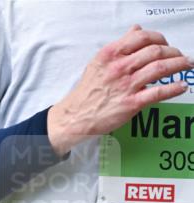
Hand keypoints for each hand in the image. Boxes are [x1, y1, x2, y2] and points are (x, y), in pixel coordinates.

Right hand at [47, 25, 192, 155]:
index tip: (165, 43)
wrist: (75, 116)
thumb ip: (120, 45)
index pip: (142, 37)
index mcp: (112, 53)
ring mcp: (126, 85)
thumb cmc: (88, 90)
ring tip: (187, 64)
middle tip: (180, 55)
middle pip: (155, 51)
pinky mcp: (130, 104)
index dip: (159, 37)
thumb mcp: (99, 61)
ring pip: (159, 68)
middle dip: (173, 51)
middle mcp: (120, 67)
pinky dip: (173, 88)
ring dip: (178, 64)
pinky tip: (181, 86)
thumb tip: (136, 30)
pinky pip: (157, 93)